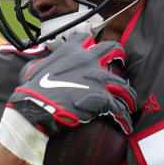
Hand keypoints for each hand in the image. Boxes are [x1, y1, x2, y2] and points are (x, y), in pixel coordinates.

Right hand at [8, 34, 135, 135]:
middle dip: (120, 55)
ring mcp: (99, 80)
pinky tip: (126, 125)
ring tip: (130, 104)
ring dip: (128, 96)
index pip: (85, 39)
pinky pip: (120, 109)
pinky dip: (124, 118)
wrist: (37, 106)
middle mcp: (89, 62)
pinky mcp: (103, 99)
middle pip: (113, 50)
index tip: (92, 48)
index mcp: (71, 52)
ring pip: (123, 85)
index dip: (90, 43)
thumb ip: (43, 64)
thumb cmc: (34, 89)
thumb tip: (38, 67)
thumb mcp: (35, 69)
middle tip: (121, 63)